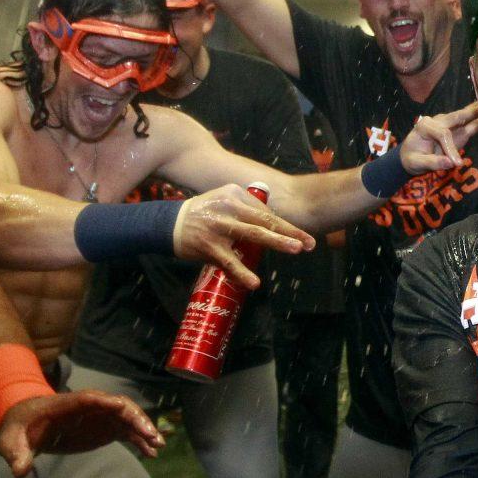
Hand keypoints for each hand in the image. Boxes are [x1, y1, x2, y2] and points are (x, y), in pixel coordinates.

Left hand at [0, 391, 162, 477]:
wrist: (31, 425)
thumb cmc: (21, 429)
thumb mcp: (12, 441)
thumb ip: (16, 454)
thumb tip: (19, 471)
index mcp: (68, 404)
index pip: (90, 399)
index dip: (105, 401)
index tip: (121, 406)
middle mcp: (91, 407)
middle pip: (119, 406)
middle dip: (136, 418)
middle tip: (150, 435)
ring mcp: (102, 417)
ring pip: (129, 418)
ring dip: (145, 430)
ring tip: (158, 446)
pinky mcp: (107, 428)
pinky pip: (128, 432)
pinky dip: (141, 442)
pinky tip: (152, 454)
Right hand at [174, 185, 315, 288]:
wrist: (168, 224)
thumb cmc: (204, 215)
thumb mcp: (225, 203)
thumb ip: (248, 212)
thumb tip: (277, 227)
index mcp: (235, 195)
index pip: (266, 211)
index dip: (286, 225)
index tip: (304, 237)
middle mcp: (228, 207)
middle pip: (265, 220)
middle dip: (290, 232)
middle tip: (309, 243)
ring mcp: (219, 226)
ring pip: (253, 234)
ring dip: (277, 242)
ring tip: (295, 249)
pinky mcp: (209, 245)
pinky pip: (229, 261)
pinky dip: (242, 273)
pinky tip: (255, 283)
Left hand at [399, 102, 477, 175]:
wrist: (410, 156)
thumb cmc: (412, 159)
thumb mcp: (416, 163)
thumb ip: (432, 162)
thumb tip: (451, 163)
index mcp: (425, 126)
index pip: (443, 134)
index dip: (452, 148)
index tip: (457, 164)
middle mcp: (437, 120)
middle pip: (456, 116)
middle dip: (471, 113)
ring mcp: (448, 123)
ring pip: (464, 116)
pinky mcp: (457, 129)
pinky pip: (469, 122)